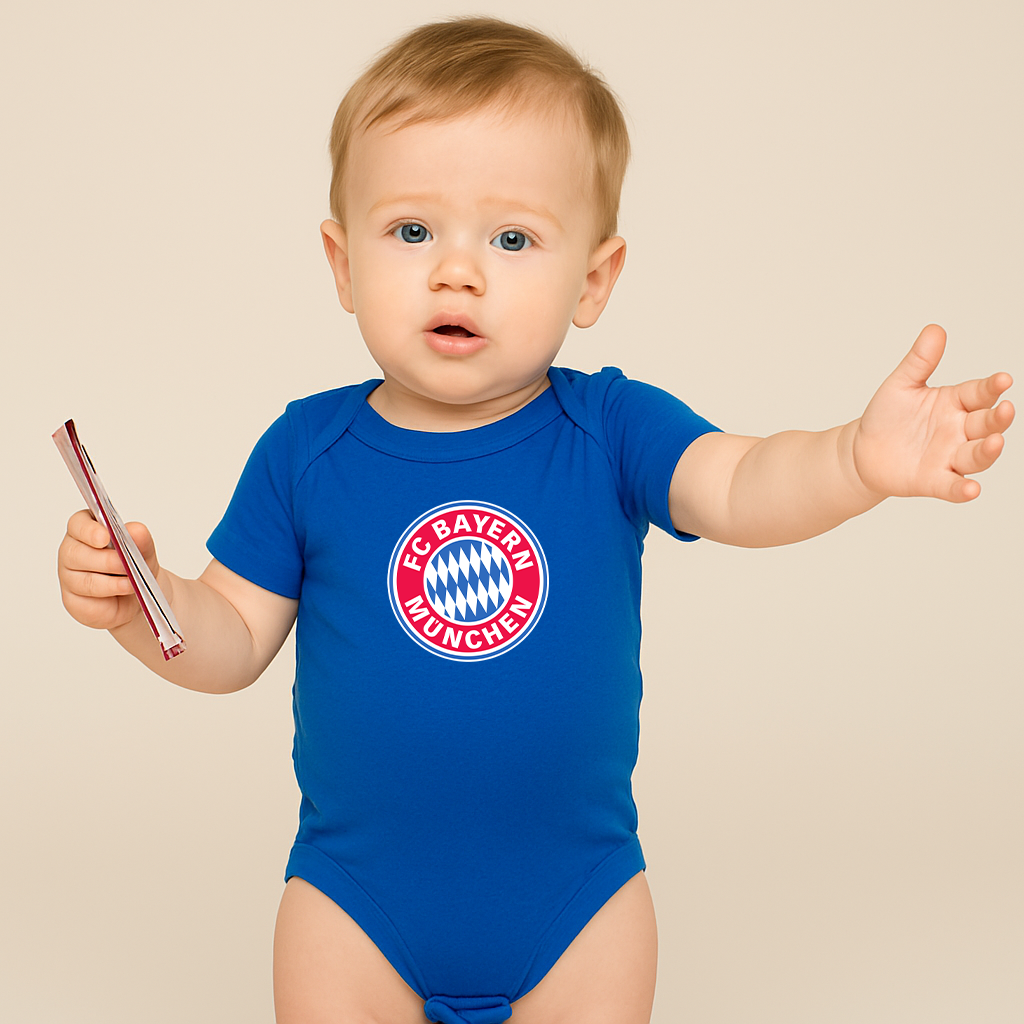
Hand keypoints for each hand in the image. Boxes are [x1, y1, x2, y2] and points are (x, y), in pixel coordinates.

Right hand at [57, 510, 161, 629]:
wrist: (139, 595)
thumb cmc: (136, 566)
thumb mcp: (145, 551)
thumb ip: (141, 539)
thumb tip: (136, 530)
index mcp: (87, 530)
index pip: (77, 524)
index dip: (88, 530)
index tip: (105, 536)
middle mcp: (72, 551)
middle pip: (76, 553)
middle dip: (106, 560)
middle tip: (127, 564)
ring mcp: (69, 576)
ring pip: (83, 579)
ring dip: (111, 581)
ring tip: (131, 582)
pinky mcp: (72, 600)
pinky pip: (86, 599)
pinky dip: (109, 595)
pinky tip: (123, 591)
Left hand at [851, 324, 1013, 501]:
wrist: (862, 450)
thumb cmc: (887, 416)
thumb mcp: (901, 385)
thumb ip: (919, 361)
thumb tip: (935, 329)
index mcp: (955, 403)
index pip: (979, 393)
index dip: (991, 387)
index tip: (1003, 380)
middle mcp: (959, 430)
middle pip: (985, 424)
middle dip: (997, 418)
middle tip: (1004, 409)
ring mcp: (948, 457)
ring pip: (976, 456)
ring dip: (988, 451)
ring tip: (994, 443)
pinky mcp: (933, 480)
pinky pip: (952, 486)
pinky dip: (962, 489)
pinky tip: (970, 489)